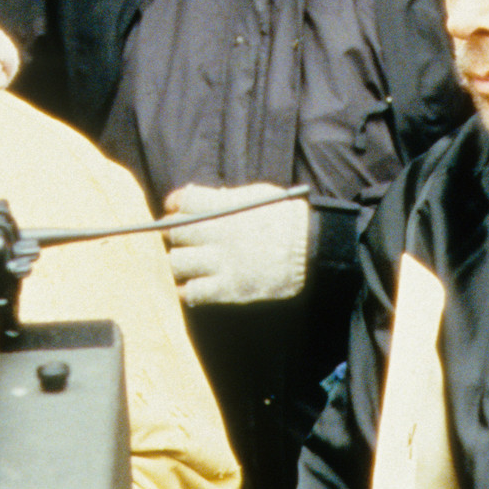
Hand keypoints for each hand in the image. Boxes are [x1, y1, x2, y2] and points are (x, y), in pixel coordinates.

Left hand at [163, 182, 308, 304]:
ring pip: (177, 262)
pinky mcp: (229, 288)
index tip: (176, 208)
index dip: (177, 204)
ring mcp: (222, 263)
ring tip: (188, 263)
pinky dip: (188, 290)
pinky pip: (192, 292)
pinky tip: (194, 287)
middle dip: (175, 233)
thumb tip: (210, 198)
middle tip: (183, 238)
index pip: (185, 201)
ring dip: (178, 262)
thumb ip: (230, 197)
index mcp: (226, 208)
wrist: (313, 249)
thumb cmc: (288, 219)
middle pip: (175, 231)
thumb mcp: (259, 196)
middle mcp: (218, 234)